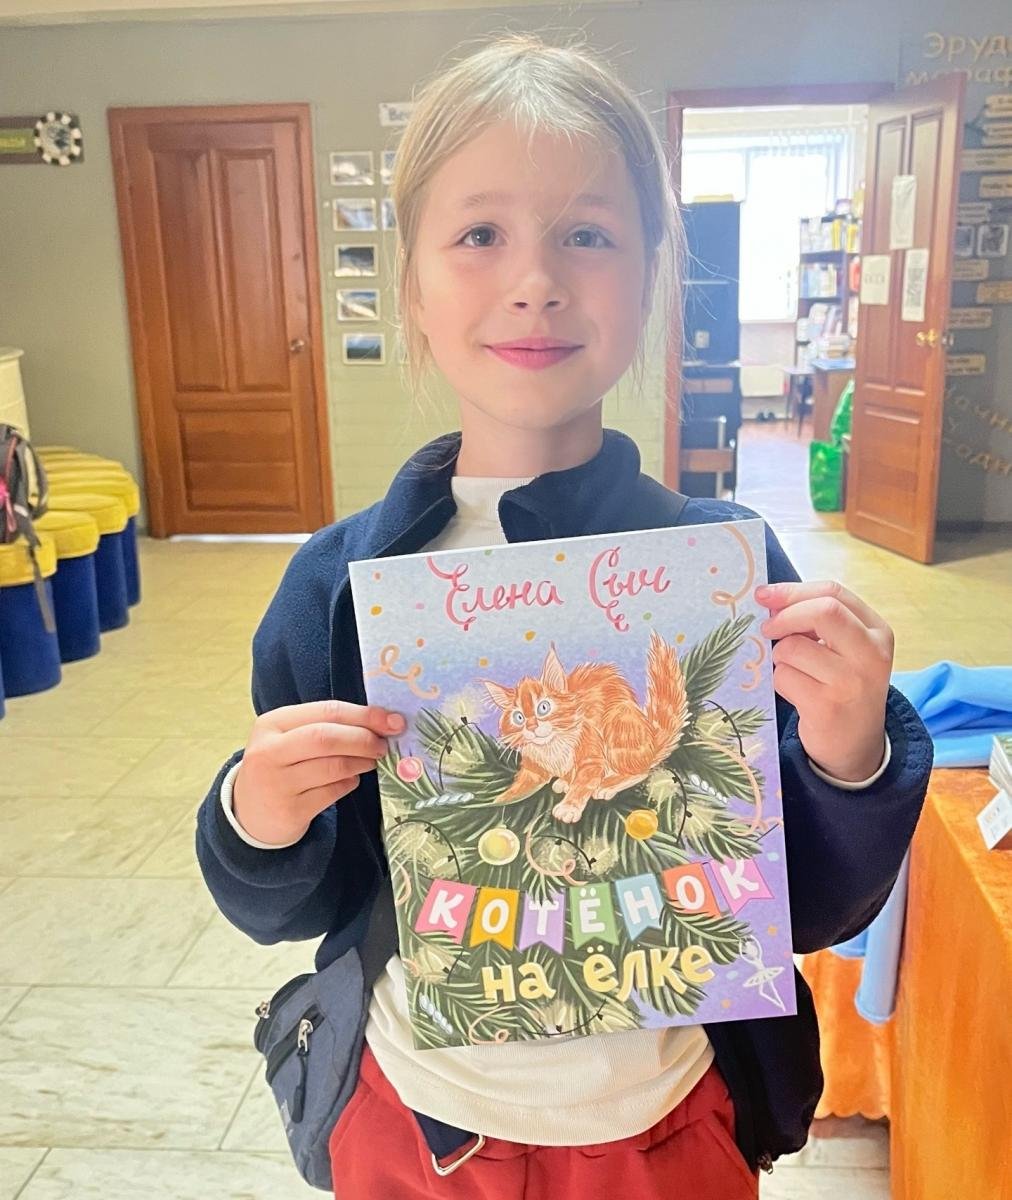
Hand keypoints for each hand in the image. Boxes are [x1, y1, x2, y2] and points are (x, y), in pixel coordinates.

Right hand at [232, 700, 404, 844]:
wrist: (249, 813)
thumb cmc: (282, 766)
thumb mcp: (292, 738)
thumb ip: (329, 726)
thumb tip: (385, 721)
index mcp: (272, 723)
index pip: (326, 711)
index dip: (364, 715)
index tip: (392, 720)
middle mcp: (269, 751)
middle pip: (327, 737)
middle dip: (363, 739)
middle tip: (384, 745)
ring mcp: (276, 783)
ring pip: (333, 767)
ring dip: (361, 762)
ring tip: (370, 762)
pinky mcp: (289, 811)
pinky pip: (332, 792)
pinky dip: (349, 783)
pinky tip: (349, 780)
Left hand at [755, 580, 893, 782]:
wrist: (856, 744)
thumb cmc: (844, 686)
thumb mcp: (846, 648)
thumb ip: (820, 621)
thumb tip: (770, 599)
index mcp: (878, 631)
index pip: (834, 593)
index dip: (793, 591)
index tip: (764, 594)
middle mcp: (871, 655)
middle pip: (822, 611)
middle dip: (785, 615)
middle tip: (767, 628)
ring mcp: (851, 682)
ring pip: (793, 647)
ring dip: (780, 657)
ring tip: (794, 670)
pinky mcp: (826, 707)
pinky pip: (783, 677)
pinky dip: (780, 681)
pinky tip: (797, 692)